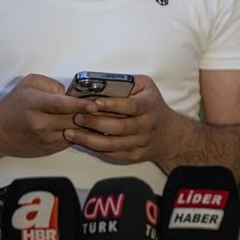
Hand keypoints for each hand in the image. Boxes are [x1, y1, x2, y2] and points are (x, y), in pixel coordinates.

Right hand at [0, 74, 90, 157]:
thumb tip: (70, 94)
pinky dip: (80, 135)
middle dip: (90, 115)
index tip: (94, 105)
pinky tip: (86, 128)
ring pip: (76, 133)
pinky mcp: (49, 150)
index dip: (80, 105)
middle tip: (104, 109)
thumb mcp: (29, 84)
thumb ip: (51, 84)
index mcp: (36, 105)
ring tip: (99, 119)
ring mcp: (45, 139)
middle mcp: (41, 124)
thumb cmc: (13, 105)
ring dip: (88, 127)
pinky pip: (71, 141)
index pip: (62, 105)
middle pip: (73, 120)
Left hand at [65, 75, 183, 166]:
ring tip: (70, 133)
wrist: (168, 133)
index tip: (94, 103)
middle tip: (76, 117)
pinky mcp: (134, 156)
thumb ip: (125, 83)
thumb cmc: (151, 105)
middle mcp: (147, 125)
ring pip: (112, 144)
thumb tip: (97, 82)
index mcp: (149, 105)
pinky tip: (81, 142)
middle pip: (120, 127)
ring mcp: (141, 142)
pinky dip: (94, 149)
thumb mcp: (145, 87)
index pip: (131, 106)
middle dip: (95, 123)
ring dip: (89, 139)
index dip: (112, 105)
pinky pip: (112, 154)